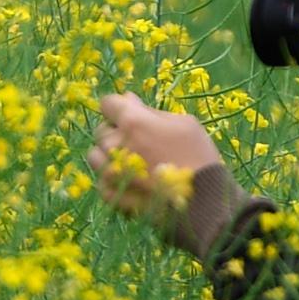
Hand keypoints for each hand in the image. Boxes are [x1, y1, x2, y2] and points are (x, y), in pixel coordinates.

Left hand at [88, 91, 220, 240]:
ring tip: (132, 163)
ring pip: (95, 155)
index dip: (119, 107)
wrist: (203, 200)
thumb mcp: (183, 123)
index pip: (107, 103)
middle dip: (117, 132)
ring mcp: (109, 172)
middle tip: (140, 144)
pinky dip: (112, 179)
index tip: (130, 115)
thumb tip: (127, 98)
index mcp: (133, 122)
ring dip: (109, 155)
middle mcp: (114, 145)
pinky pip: (100, 180)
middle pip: (101, 130)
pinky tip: (132, 182)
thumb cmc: (198, 155)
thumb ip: (150, 111)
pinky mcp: (109, 194)